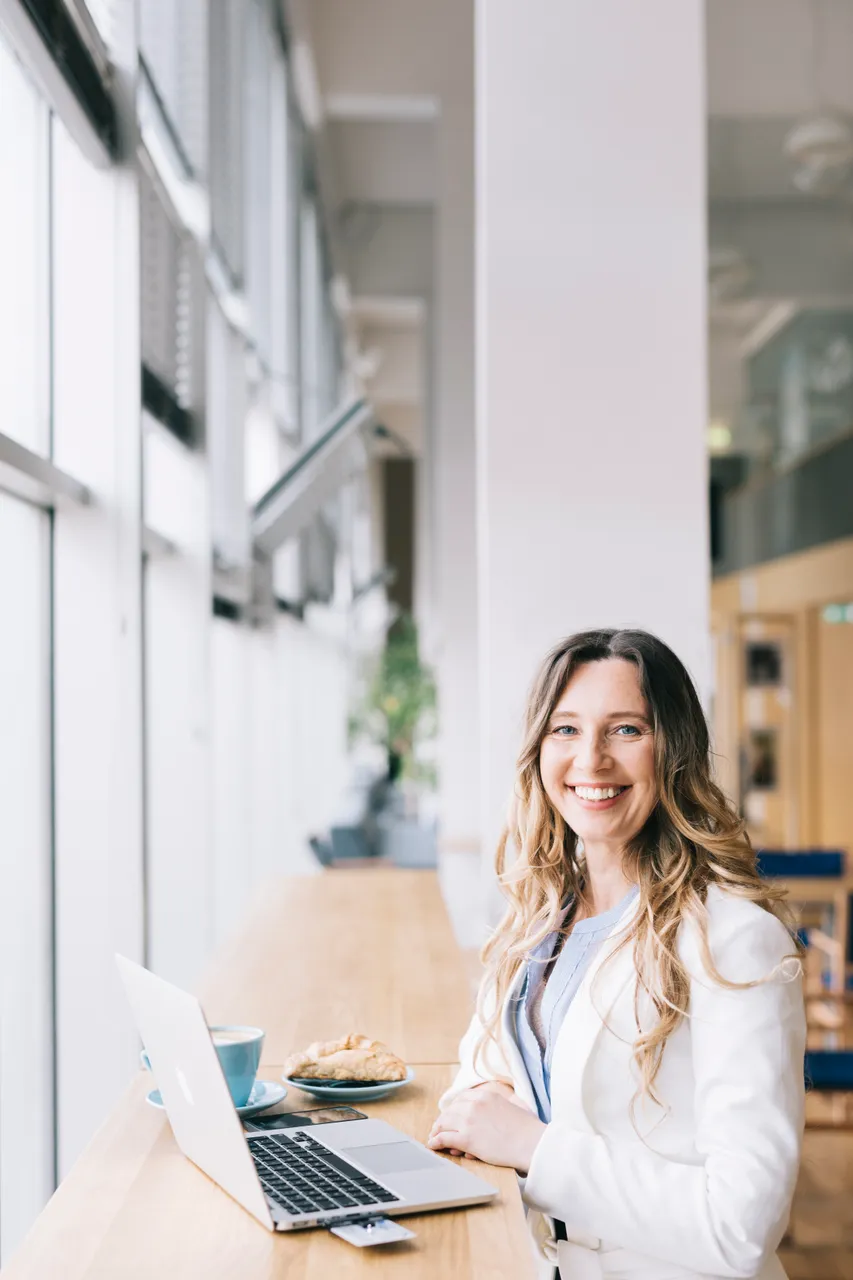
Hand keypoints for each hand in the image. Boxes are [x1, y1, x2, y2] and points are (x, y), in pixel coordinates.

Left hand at [428, 1083, 545, 1173]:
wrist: (532, 1143)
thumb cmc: (528, 1129)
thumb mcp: (515, 1105)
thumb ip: (503, 1103)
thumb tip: (499, 1108)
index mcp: (486, 1095)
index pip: (461, 1099)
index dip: (453, 1109)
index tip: (451, 1116)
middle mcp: (474, 1104)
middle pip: (450, 1110)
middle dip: (443, 1120)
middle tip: (438, 1129)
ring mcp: (469, 1120)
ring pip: (444, 1123)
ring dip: (437, 1131)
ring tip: (434, 1138)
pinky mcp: (467, 1138)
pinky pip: (444, 1138)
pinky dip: (436, 1141)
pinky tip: (433, 1145)